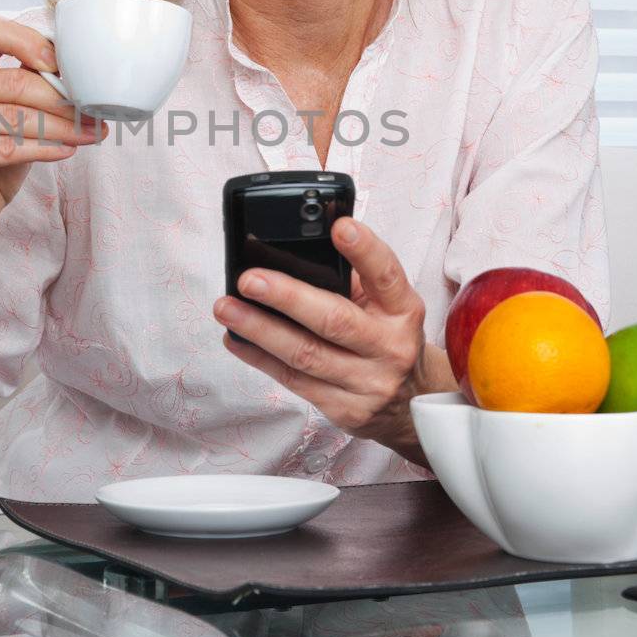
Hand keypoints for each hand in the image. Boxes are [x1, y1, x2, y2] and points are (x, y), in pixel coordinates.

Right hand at [0, 14, 107, 252]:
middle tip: (94, 110)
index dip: (28, 41)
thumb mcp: (11, 120)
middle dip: (61, 96)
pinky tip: (67, 151)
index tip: (63, 63)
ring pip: (15, 117)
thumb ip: (30, 93)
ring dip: (62, 126)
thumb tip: (82, 77)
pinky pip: (7, 148)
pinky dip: (44, 149)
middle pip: (12, 80)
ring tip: (91, 132)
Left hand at [213, 219, 429, 461]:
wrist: (409, 399)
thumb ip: (351, 277)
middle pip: (335, 320)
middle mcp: (389, 346)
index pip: (386, 274)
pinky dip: (259, 357)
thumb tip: (292, 248)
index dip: (365, 250)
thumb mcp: (385, 303)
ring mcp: (367, 382)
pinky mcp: (343, 409)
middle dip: (288, 297)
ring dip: (260, 329)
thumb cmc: (385, 336)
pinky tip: (236, 338)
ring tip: (227, 308)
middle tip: (250, 279)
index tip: (340, 227)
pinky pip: (293, 380)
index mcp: (402, 309)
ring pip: (305, 354)